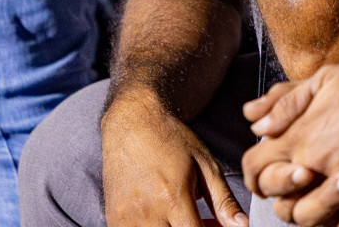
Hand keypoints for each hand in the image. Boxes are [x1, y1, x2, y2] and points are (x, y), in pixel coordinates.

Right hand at [102, 94, 247, 226]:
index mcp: (172, 198)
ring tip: (183, 219)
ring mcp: (126, 219)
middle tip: (204, 222)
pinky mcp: (114, 219)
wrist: (131, 121)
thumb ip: (224, 201)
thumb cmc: (170, 139)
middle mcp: (146, 213)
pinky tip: (165, 219)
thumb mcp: (204, 165)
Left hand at [241, 63, 338, 225]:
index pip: (255, 167)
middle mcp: (319, 166)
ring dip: (325, 210)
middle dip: (288, 199)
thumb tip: (255, 122)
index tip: (265, 174)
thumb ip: (286, 102)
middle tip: (304, 185)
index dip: (254, 173)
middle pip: (284, 206)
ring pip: (318, 222)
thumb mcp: (325, 79)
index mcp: (301, 138)